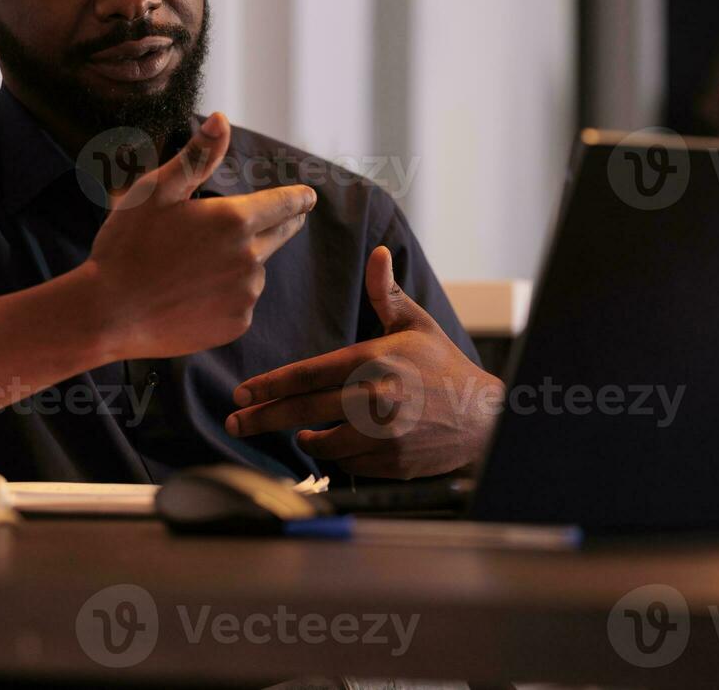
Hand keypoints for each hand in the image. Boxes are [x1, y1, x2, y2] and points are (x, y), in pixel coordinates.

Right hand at [86, 113, 317, 359]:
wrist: (107, 314)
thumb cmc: (127, 246)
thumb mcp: (156, 191)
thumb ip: (197, 156)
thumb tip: (221, 119)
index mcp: (234, 220)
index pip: (285, 204)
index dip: (298, 198)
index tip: (309, 197)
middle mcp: (250, 258)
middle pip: (279, 235)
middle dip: (279, 224)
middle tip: (277, 220)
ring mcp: (245, 294)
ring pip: (255, 270)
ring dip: (241, 263)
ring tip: (195, 268)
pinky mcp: (237, 323)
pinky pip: (240, 302)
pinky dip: (225, 296)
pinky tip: (191, 296)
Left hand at [225, 246, 504, 478]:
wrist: (484, 417)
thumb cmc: (443, 366)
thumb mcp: (415, 324)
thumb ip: (386, 294)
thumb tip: (377, 254)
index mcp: (372, 360)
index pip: (307, 373)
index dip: (269, 385)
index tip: (242, 393)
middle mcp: (373, 398)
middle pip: (302, 411)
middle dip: (262, 418)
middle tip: (235, 422)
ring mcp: (381, 435)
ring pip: (322, 442)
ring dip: (307, 438)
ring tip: (299, 433)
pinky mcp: (389, 463)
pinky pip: (348, 463)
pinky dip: (340, 455)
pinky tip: (342, 445)